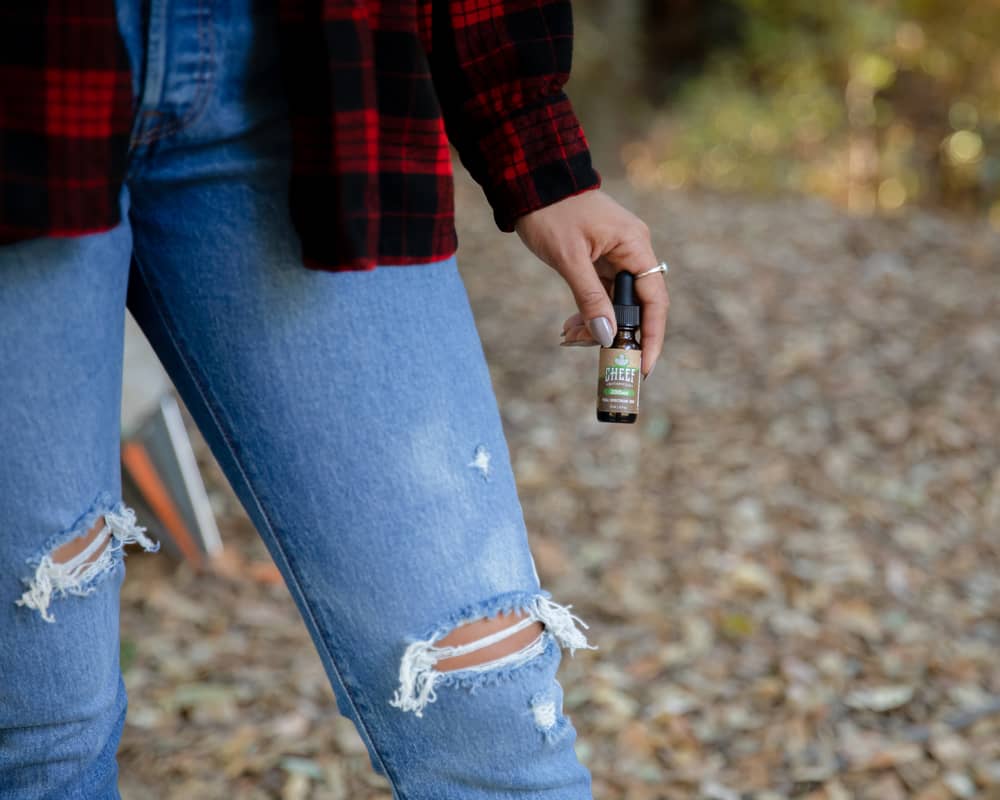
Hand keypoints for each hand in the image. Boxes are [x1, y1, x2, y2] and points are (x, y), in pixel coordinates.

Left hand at [514, 189, 668, 377]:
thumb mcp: (569, 259)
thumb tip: (607, 336)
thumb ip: (590, 298)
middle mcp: (632, 251)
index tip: (644, 367)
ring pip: (615, 304)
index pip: (655, 301)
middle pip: (635, 306)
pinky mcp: (600, 259)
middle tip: (591, 353)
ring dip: (596, 325)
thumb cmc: (551, 212)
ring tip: (568, 337)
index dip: (652, 336)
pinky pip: (601, 294)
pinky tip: (569, 326)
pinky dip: (588, 311)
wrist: (530, 181)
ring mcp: (617, 255)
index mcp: (635, 246)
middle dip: (615, 333)